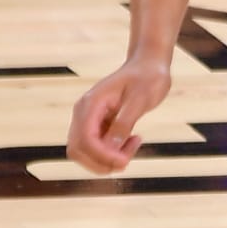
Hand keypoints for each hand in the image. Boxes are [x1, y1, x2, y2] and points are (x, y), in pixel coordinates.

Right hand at [68, 54, 172, 172]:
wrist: (148, 65)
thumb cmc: (147, 78)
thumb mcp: (140, 99)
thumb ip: (125, 122)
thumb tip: (112, 148)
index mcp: (91, 104)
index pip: (85, 140)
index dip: (102, 156)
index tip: (125, 161)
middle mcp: (84, 113)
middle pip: (78, 150)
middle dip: (101, 162)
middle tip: (128, 158)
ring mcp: (89, 119)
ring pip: (85, 152)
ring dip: (107, 160)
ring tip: (133, 146)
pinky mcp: (98, 124)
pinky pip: (97, 147)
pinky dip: (112, 153)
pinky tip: (133, 141)